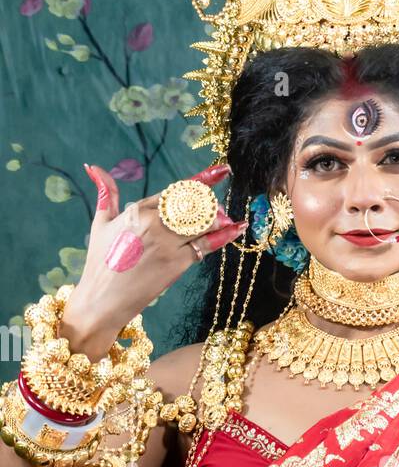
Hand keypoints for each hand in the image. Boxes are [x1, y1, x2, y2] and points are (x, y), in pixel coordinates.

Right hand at [59, 163, 247, 358]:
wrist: (102, 299)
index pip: (176, 191)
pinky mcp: (176, 263)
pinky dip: (223, 237)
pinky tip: (237, 229)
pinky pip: (205, 246)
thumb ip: (106, 194)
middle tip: (220, 206)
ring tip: (228, 218)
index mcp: (137, 211)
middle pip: (192, 205)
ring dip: (218, 218)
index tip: (221, 171)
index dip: (202, 180)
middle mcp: (154, 223)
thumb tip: (93, 166)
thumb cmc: (100, 262)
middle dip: (210, 203)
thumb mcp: (101, 224)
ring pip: (201, 223)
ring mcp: (166, 243)